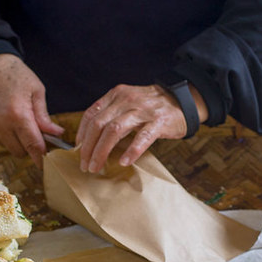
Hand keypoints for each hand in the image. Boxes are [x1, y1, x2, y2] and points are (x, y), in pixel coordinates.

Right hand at [0, 54, 63, 167]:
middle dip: (29, 147)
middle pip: (21, 152)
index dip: (42, 158)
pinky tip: (3, 118)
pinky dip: (3, 135)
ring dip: (16, 141)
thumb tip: (56, 134)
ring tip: (16, 120)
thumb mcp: (35, 89)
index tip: (48, 164)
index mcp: (18, 114)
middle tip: (34, 133)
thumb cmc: (13, 74)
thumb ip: (44, 116)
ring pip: (8, 148)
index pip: (34, 146)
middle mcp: (1, 125)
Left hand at [75, 83, 205, 172]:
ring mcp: (143, 110)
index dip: (82, 134)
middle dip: (88, 147)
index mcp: (117, 95)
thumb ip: (111, 114)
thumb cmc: (152, 107)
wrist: (183, 100)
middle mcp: (127, 100)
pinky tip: (124, 162)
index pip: (91, 114)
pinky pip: (142, 137)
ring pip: (114, 131)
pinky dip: (131, 151)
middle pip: (99, 124)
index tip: (78, 149)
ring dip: (102, 151)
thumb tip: (91, 138)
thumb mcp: (128, 102)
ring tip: (97, 167)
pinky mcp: (158, 121)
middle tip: (85, 165)